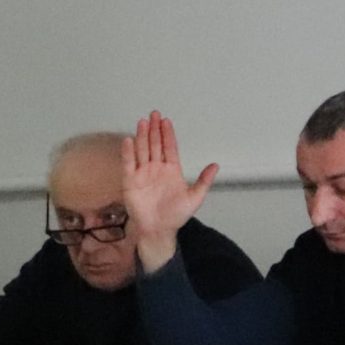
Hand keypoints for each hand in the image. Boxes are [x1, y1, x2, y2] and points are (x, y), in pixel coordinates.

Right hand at [124, 111, 219, 272]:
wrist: (159, 230)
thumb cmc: (175, 215)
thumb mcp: (195, 198)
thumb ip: (204, 181)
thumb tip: (216, 165)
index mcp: (171, 170)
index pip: (169, 147)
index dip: (168, 134)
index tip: (167, 121)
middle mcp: (156, 168)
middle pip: (155, 144)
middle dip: (155, 129)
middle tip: (154, 114)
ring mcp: (143, 173)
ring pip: (142, 150)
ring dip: (142, 136)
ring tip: (143, 122)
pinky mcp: (130, 181)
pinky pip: (129, 164)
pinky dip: (128, 152)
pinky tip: (129, 140)